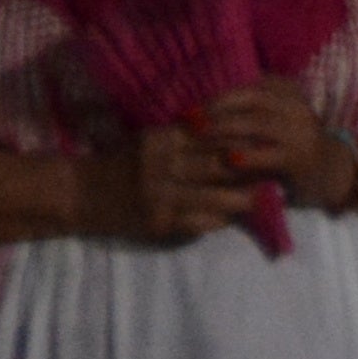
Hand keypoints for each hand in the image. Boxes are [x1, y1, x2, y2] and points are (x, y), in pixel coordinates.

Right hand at [94, 126, 259, 244]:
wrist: (79, 193)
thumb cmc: (123, 163)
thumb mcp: (152, 140)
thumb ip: (188, 136)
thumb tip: (237, 134)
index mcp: (164, 139)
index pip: (216, 136)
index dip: (247, 140)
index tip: (271, 142)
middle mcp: (164, 165)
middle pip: (223, 165)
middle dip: (254, 169)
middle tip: (278, 170)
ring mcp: (161, 196)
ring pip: (217, 198)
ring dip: (245, 199)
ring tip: (264, 196)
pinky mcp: (157, 222)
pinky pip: (199, 223)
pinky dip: (219, 221)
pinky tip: (231, 217)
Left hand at [187, 82, 357, 210]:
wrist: (326, 172)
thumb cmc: (286, 142)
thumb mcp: (271, 117)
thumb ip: (246, 107)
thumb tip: (200, 102)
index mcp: (289, 91)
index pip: (251, 85)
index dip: (220, 94)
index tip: (192, 106)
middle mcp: (297, 107)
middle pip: (253, 99)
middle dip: (217, 108)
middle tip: (189, 120)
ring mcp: (301, 132)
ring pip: (258, 123)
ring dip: (225, 128)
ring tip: (199, 136)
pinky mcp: (301, 159)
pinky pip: (269, 154)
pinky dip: (247, 155)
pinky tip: (229, 159)